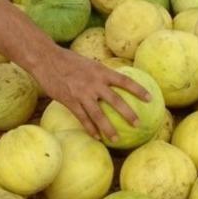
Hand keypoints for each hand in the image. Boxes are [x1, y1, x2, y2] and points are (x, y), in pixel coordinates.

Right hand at [34, 49, 150, 140]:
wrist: (46, 59)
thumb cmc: (68, 60)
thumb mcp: (89, 63)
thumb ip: (100, 74)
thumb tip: (113, 82)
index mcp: (101, 71)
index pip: (124, 81)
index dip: (138, 90)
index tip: (150, 98)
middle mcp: (94, 83)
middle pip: (116, 100)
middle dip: (128, 114)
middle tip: (138, 124)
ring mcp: (82, 93)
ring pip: (99, 114)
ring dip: (108, 128)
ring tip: (116, 139)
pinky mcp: (70, 101)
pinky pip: (83, 118)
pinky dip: (90, 128)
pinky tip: (96, 136)